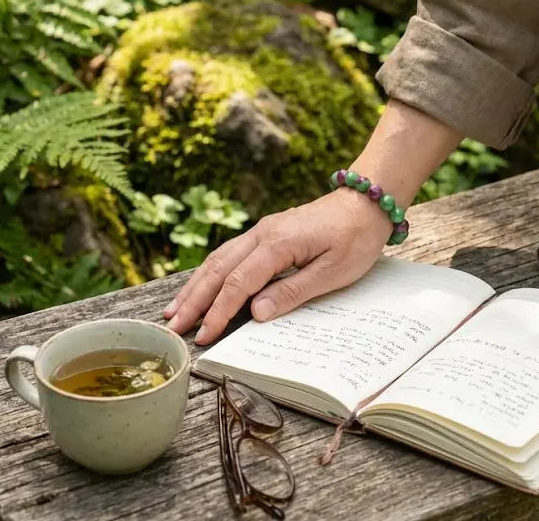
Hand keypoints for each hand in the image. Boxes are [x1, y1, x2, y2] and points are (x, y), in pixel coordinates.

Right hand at [163, 188, 392, 343]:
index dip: (219, 312)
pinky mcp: (266, 232)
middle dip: (194, 300)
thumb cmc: (356, 238)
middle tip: (173, 327)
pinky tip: (200, 285)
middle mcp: (262, 234)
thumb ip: (292, 292)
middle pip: (218, 269)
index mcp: (278, 244)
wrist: (365, 202)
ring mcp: (262, 230)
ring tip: (175, 309)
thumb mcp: (333, 272)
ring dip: (195, 285)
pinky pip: (230, 253)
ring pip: (218, 259)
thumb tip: (256, 313)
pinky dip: (210, 272)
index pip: (238, 283)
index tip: (203, 335)